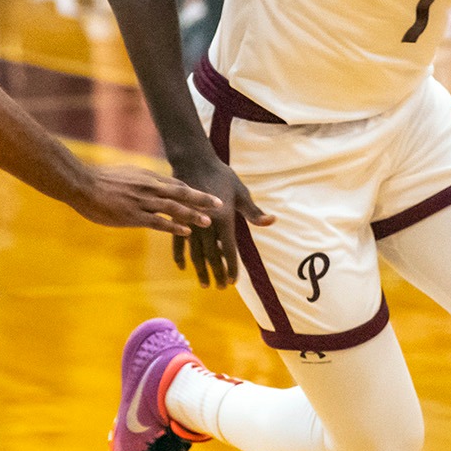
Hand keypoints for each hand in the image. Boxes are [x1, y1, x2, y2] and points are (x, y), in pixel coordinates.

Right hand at [72, 163, 224, 236]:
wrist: (82, 184)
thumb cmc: (101, 180)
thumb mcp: (127, 174)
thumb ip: (142, 180)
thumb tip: (152, 182)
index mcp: (148, 177)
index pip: (177, 184)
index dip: (194, 190)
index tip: (209, 194)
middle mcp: (149, 187)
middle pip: (181, 193)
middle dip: (202, 199)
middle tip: (220, 204)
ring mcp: (142, 202)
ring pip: (173, 208)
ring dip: (192, 215)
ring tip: (208, 222)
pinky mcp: (133, 215)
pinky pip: (158, 222)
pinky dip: (173, 227)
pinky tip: (186, 232)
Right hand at [170, 154, 275, 287]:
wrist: (195, 161)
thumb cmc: (222, 176)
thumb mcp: (241, 193)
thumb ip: (254, 212)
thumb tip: (272, 221)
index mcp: (224, 220)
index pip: (229, 251)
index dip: (231, 268)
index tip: (233, 282)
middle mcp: (206, 225)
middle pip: (211, 256)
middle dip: (216, 274)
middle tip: (219, 288)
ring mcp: (191, 223)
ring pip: (195, 253)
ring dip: (200, 270)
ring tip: (204, 284)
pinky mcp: (179, 219)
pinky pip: (178, 242)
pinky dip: (179, 256)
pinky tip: (182, 268)